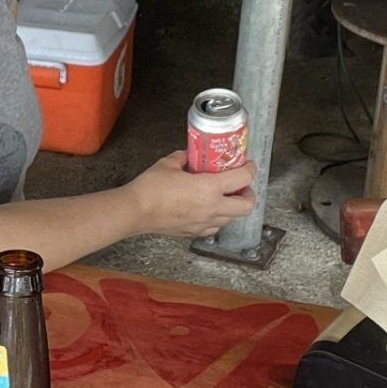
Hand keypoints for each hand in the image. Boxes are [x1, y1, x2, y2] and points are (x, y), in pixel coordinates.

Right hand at [127, 150, 257, 237]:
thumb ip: (184, 158)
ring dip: (233, 207)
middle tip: (241, 186)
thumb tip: (189, 155)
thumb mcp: (169, 163)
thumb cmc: (151, 188)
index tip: (248, 165)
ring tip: (224, 197)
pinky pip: (214, 228)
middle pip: (247, 206)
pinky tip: (207, 210)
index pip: (243, 179)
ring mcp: (204, 223)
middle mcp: (212, 208)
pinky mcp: (193, 232)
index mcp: (209, 188)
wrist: (136, 211)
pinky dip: (217, 220)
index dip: (250, 170)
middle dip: (249, 195)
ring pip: (232, 219)